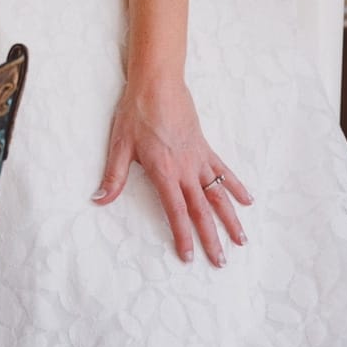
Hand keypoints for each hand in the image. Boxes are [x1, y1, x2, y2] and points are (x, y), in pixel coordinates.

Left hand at [91, 82, 252, 265]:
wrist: (157, 83)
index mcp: (164, 171)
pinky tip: (247, 200)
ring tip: (241, 241)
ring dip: (230, 219)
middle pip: (201, 210)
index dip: (183, 235)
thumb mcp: (119, 144)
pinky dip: (235, 186)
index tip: (189, 256)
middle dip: (211, 238)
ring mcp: (198, 158)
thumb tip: (99, 200)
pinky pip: (223, 171)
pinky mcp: (205, 147)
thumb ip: (113, 176)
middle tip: (220, 262)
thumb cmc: (136, 112)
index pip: (176, 211)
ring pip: (218, 194)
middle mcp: (185, 169)